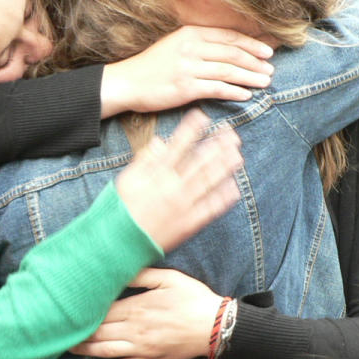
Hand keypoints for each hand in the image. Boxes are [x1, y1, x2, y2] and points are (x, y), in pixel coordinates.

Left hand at [69, 268, 223, 358]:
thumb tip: (120, 272)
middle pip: (100, 333)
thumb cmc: (193, 298)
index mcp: (137, 308)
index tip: (68, 311)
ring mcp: (143, 348)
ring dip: (87, 351)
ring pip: (108, 351)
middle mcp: (135, 330)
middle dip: (79, 334)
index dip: (84, 313)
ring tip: (70, 349)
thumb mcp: (169, 279)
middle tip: (59, 333)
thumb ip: (142, 276)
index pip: (103, 312)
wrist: (215, 326)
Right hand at [99, 26, 273, 117]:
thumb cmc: (154, 65)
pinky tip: (246, 95)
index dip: (252, 43)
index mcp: (190, 33)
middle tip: (271, 69)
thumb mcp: (176, 44)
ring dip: (251, 77)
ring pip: (229, 70)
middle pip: (233, 53)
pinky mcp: (185, 87)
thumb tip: (231, 48)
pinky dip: (235, 91)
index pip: (229, 36)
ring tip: (265, 82)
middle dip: (256, 61)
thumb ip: (201, 43)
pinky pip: (217, 88)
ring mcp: (188, 67)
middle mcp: (191, 47)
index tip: (269, 51)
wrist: (127, 82)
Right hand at [114, 109, 241, 252]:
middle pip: (200, 162)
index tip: (204, 116)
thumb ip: (145, 159)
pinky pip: (210, 208)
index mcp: (157, 174)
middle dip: (218, 145)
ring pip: (209, 182)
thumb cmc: (121, 208)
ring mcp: (184, 206)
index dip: (192, 129)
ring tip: (238, 155)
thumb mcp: (127, 179)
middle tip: (232, 133)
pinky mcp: (189, 224)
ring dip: (225, 168)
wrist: (120, 242)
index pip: (178, 145)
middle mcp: (173, 187)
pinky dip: (223, 198)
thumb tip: (160, 142)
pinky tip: (234, 188)